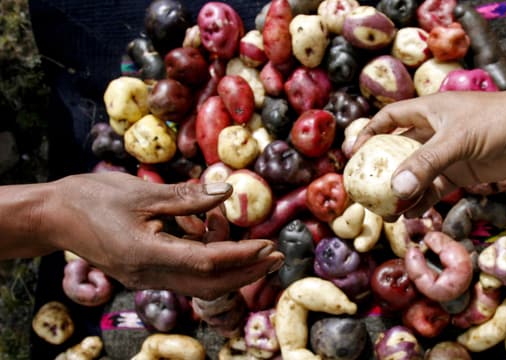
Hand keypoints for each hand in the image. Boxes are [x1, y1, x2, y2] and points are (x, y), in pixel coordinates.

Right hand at [40, 172, 283, 299]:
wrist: (53, 215)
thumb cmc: (92, 197)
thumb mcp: (142, 192)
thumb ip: (187, 197)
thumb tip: (226, 191)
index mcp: (147, 254)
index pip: (207, 263)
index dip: (242, 256)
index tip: (269, 247)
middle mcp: (149, 274)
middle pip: (210, 283)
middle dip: (247, 272)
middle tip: (277, 256)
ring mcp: (146, 277)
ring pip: (199, 283)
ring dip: (232, 269)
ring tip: (254, 246)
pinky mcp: (144, 271)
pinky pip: (185, 274)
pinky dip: (208, 262)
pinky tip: (217, 238)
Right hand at [354, 88, 505, 216]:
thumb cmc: (497, 122)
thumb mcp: (457, 140)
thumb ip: (426, 164)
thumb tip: (396, 190)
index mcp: (427, 111)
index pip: (389, 119)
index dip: (369, 134)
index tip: (354, 155)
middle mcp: (432, 131)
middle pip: (398, 151)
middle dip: (383, 172)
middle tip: (367, 192)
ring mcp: (446, 154)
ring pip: (415, 174)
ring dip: (402, 192)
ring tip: (388, 212)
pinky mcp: (461, 172)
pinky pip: (434, 188)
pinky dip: (423, 200)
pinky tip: (413, 213)